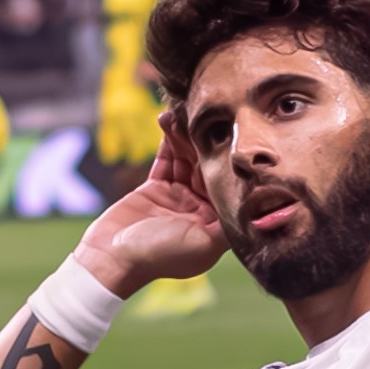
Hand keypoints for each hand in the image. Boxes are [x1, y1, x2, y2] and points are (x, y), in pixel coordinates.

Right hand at [73, 112, 226, 293]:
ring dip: (186, 136)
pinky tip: (168, 119)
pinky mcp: (155, 189)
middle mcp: (200, 211)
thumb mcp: (205, 243)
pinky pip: (166, 160)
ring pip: (187, 160)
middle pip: (209, 168)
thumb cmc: (159, 255)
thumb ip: (230, 223)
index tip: (231, 134)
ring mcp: (178, 199)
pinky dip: (168, 140)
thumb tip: (257, 205)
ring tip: (184, 111)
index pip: (228, 185)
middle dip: (206, 142)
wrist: (111, 257)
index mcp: (216, 225)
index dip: (229, 160)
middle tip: (207, 114)